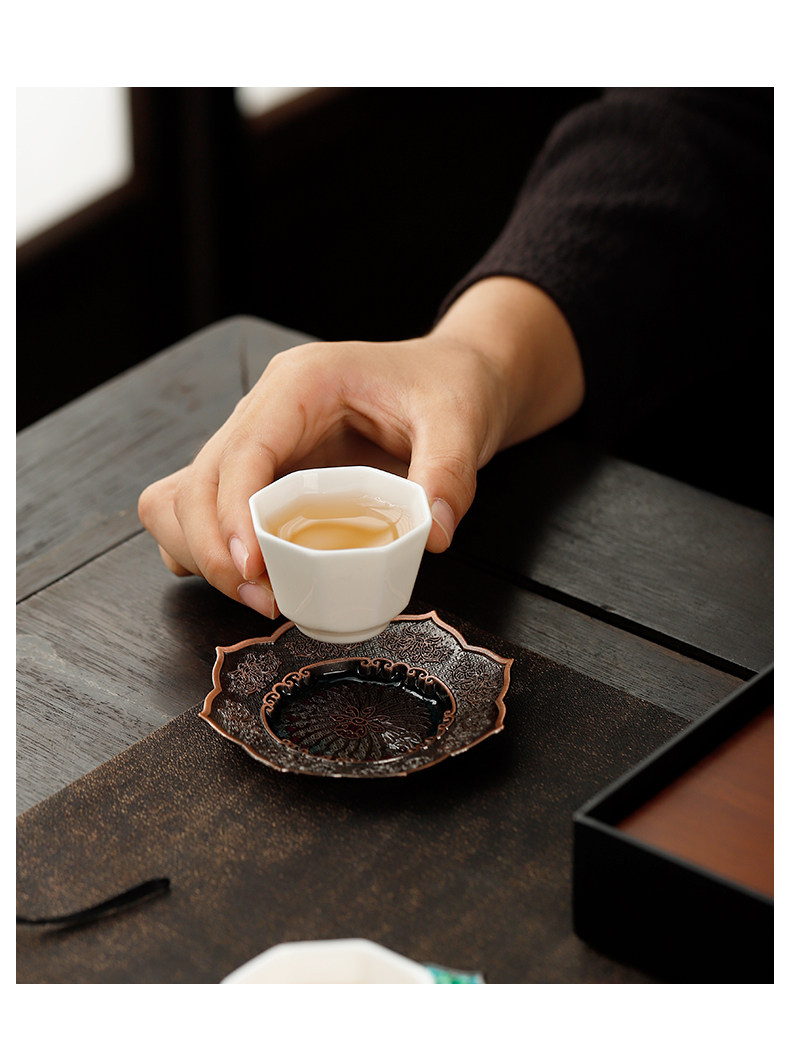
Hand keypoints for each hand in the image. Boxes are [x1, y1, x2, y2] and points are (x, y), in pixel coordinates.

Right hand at [138, 277, 583, 615]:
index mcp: (301, 384)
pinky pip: (208, 509)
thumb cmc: (448, 387)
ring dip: (204, 552)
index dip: (233, 515)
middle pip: (198, 481)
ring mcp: (258, 439)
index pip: (242, 452)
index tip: (253, 570)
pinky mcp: (264, 471)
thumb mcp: (460, 420)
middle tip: (265, 601)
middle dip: (215, 549)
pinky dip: (212, 548)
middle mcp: (265, 409)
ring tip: (259, 596)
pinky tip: (250, 578)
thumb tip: (432, 534)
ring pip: (187, 497)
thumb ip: (449, 472)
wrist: (453, 378)